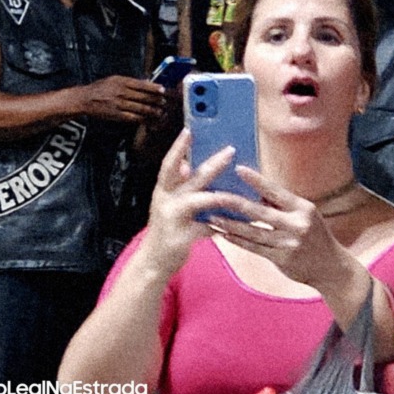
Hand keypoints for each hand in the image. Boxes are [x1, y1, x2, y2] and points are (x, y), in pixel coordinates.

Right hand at [79, 76, 165, 122]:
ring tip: (160, 112)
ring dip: (153, 110)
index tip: (162, 90)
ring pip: (141, 108)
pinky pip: (134, 117)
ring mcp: (120, 104)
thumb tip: (145, 82)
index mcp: (122, 81)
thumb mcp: (114, 79)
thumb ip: (129, 81)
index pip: (142, 84)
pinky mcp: (117, 115)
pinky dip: (143, 119)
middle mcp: (122, 92)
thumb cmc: (100, 88)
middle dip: (156, 100)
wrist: (85, 99)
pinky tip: (148, 119)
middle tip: (164, 101)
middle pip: (144, 97)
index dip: (154, 88)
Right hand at [139, 129, 237, 275]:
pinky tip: (239, 223)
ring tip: (239, 191)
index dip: (178, 147)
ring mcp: (173, 219)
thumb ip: (177, 187)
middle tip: (230, 150)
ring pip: (201, 200)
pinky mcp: (182, 236)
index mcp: (163, 191)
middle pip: (192, 177)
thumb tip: (188, 165)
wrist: (154, 262)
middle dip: (213, 164)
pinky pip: (208, 227)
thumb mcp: (167, 205)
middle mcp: (165, 201)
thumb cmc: (166, 231)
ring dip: (221, 195)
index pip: (169, 164)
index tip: (189, 131)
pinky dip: (224, 224)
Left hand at [207, 166, 354, 288]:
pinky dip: (237, 240)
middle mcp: (297, 225)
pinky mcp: (281, 259)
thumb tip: (256, 190)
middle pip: (259, 212)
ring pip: (252, 232)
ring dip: (229, 224)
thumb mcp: (305, 214)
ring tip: (212, 217)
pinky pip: (254, 248)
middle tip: (213, 195)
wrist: (331, 268)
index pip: (276, 191)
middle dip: (234, 203)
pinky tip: (223, 234)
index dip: (256, 180)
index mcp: (303, 208)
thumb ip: (282, 204)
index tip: (238, 169)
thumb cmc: (314, 235)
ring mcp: (288, 244)